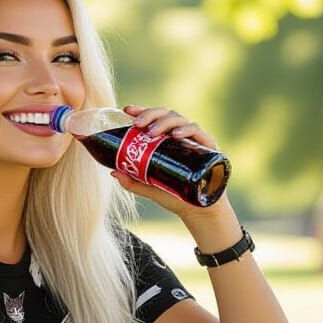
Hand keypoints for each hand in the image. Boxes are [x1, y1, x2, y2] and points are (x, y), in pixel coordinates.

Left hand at [111, 105, 226, 218]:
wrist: (198, 212)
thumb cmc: (175, 197)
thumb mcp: (150, 189)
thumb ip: (132, 181)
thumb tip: (113, 173)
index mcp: (167, 140)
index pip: (155, 118)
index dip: (142, 110)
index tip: (127, 110)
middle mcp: (181, 136)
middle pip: (166, 115)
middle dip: (150, 115)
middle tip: (137, 124)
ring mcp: (195, 140)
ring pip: (179, 119)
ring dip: (164, 122)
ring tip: (152, 132)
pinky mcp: (208, 147)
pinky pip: (197, 131)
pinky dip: (186, 130)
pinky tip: (176, 135)